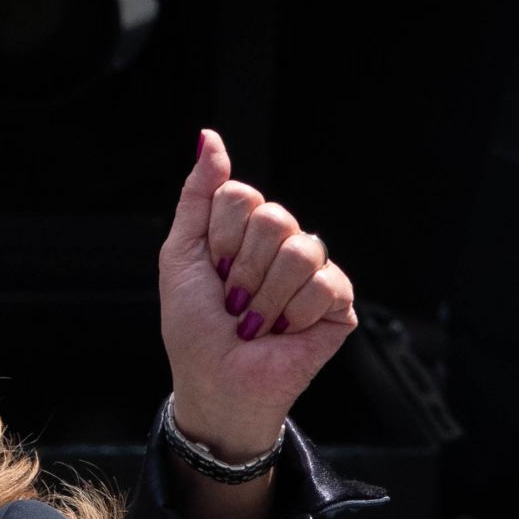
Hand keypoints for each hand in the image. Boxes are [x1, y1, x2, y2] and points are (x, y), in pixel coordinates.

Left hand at [158, 130, 356, 459]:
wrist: (216, 382)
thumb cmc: (194, 327)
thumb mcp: (180, 255)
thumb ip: (197, 195)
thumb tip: (209, 136)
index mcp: (245, 229)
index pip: (241, 196)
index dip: (220, 237)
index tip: (211, 271)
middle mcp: (282, 242)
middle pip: (273, 217)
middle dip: (243, 268)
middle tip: (233, 302)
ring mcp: (312, 270)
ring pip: (301, 249)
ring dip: (265, 297)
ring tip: (255, 322)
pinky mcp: (338, 301)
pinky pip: (326, 283)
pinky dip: (294, 315)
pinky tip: (283, 332)